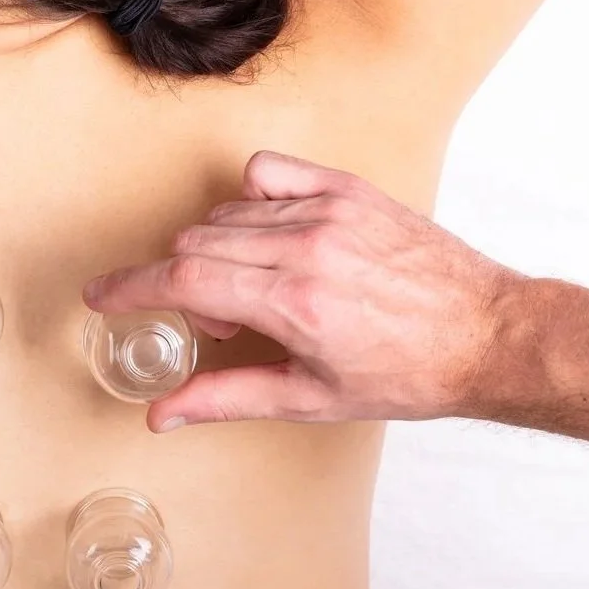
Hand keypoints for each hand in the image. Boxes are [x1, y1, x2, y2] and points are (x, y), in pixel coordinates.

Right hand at [81, 148, 518, 433]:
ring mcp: (329, 210)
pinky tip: (270, 234)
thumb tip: (163, 414)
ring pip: (227, 212)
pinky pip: (269, 173)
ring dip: (216, 249)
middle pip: (195, 243)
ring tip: (254, 288)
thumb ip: (227, 397)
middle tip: (221, 321)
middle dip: (184, 283)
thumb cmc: (408, 374)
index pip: (182, 278)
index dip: (131, 287)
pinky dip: (251, 200)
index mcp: (293, 302)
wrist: (486, 335)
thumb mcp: (312, 400)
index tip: (102, 296)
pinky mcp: (350, 190)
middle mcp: (306, 246)